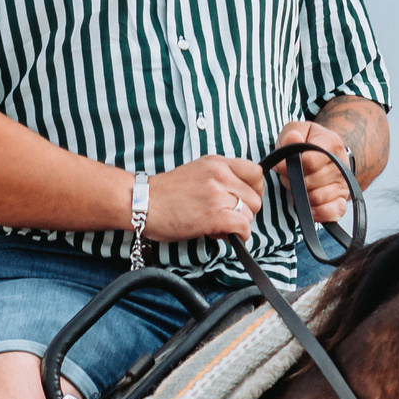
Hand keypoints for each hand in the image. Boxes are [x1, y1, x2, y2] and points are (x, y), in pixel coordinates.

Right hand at [145, 155, 265, 241]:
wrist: (142, 202)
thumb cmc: (165, 194)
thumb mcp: (197, 173)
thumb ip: (220, 180)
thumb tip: (240, 199)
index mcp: (217, 162)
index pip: (256, 172)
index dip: (254, 190)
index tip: (243, 200)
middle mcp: (220, 174)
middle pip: (255, 197)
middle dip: (245, 211)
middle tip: (226, 217)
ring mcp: (218, 193)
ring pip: (250, 213)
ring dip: (238, 224)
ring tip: (218, 226)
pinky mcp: (214, 214)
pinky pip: (243, 227)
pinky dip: (238, 235)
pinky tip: (223, 235)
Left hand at [275, 120, 354, 220]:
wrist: (327, 154)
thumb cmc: (307, 142)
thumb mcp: (297, 130)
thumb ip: (291, 134)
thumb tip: (292, 138)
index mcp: (332, 142)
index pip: (309, 161)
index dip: (289, 166)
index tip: (282, 164)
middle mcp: (341, 164)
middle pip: (309, 182)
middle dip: (293, 181)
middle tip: (290, 175)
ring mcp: (343, 184)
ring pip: (316, 198)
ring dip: (300, 196)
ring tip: (299, 186)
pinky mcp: (343, 201)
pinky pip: (331, 213)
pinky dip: (317, 213)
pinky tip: (308, 206)